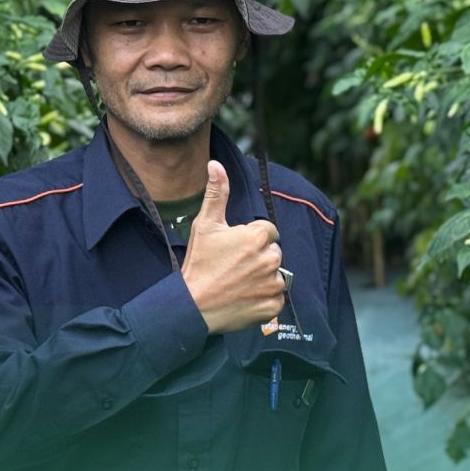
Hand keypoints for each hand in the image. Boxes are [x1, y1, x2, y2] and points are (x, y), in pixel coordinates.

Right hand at [180, 159, 285, 334]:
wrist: (193, 306)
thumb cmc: (199, 264)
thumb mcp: (205, 225)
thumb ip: (217, 193)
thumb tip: (216, 164)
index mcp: (257, 237)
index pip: (267, 231)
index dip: (250, 239)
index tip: (233, 250)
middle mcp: (271, 259)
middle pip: (273, 252)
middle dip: (258, 257)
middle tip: (234, 267)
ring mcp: (273, 284)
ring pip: (276, 275)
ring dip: (262, 278)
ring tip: (238, 283)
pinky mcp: (273, 306)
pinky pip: (276, 298)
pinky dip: (264, 299)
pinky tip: (244, 297)